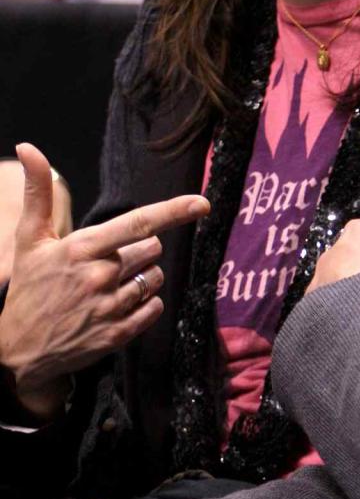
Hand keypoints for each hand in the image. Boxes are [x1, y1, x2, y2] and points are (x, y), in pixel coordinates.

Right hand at [0, 143, 208, 420]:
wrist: (18, 351)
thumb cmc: (30, 288)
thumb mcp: (31, 240)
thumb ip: (38, 192)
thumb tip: (28, 148)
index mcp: (81, 249)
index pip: (138, 223)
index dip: (174, 211)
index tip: (202, 203)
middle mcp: (99, 276)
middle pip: (152, 249)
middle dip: (140, 251)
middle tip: (109, 262)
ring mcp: (110, 307)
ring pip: (155, 278)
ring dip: (142, 278)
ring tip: (109, 287)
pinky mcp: (118, 334)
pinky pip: (155, 308)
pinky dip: (144, 305)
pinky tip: (117, 306)